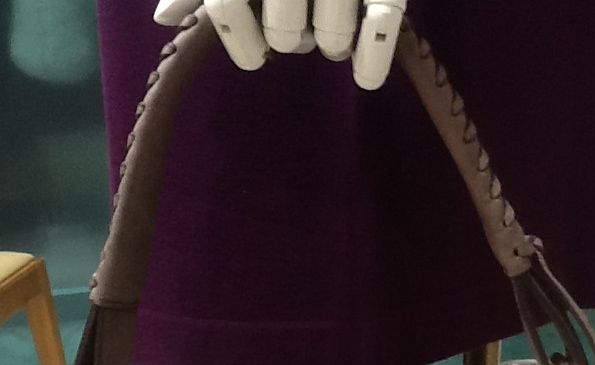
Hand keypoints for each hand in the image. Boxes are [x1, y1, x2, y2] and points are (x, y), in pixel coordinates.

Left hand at [153, 0, 405, 89]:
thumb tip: (163, 16)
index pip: (229, 6)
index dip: (242, 40)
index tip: (258, 53)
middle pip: (285, 33)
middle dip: (291, 37)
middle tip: (301, 28)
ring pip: (330, 38)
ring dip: (331, 44)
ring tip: (335, 35)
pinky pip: (381, 27)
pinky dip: (370, 61)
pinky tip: (364, 78)